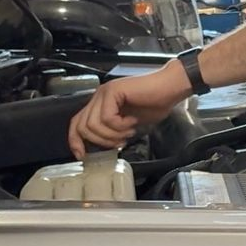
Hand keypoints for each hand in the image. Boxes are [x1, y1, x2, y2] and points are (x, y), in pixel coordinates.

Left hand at [67, 62, 191, 158]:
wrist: (170, 89)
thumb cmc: (153, 104)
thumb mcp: (127, 125)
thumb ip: (112, 131)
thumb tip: (100, 147)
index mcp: (100, 104)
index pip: (77, 123)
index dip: (75, 141)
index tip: (83, 156)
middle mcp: (99, 97)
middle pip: (82, 126)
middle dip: (101, 141)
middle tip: (120, 142)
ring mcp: (104, 93)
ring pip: (93, 124)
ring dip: (113, 134)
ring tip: (129, 131)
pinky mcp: (113, 91)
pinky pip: (107, 118)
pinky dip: (120, 125)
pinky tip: (132, 121)